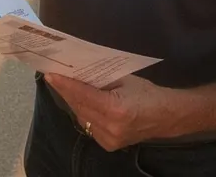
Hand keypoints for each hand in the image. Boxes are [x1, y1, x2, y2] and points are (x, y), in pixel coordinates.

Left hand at [45, 74, 179, 150]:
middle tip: (53, 75)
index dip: (65, 84)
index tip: (50, 74)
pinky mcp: (109, 145)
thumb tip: (77, 71)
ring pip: (82, 116)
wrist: (165, 117)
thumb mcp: (122, 80)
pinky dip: (83, 112)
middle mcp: (110, 127)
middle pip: (79, 106)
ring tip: (63, 85)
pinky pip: (89, 125)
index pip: (82, 94)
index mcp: (115, 109)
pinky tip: (79, 100)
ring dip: (72, 101)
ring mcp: (110, 139)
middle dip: (65, 90)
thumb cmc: (145, 92)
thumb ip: (100, 79)